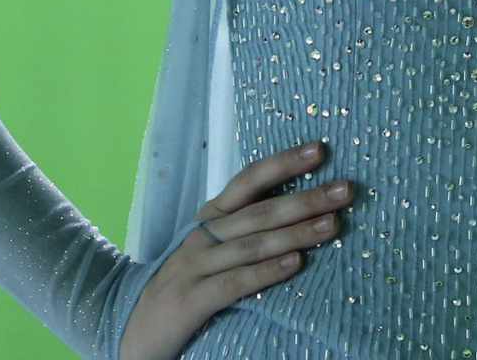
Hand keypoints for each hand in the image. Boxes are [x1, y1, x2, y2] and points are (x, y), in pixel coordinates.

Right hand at [116, 142, 357, 359]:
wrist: (131, 328)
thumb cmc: (184, 284)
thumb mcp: (209, 249)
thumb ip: (243, 231)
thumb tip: (300, 212)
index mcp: (209, 217)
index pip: (249, 180)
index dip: (283, 163)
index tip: (321, 149)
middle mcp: (202, 236)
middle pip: (260, 211)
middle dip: (305, 198)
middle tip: (345, 189)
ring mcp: (194, 267)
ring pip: (251, 243)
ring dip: (295, 233)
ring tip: (332, 224)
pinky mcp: (191, 300)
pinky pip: (234, 282)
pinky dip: (266, 272)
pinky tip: (296, 265)